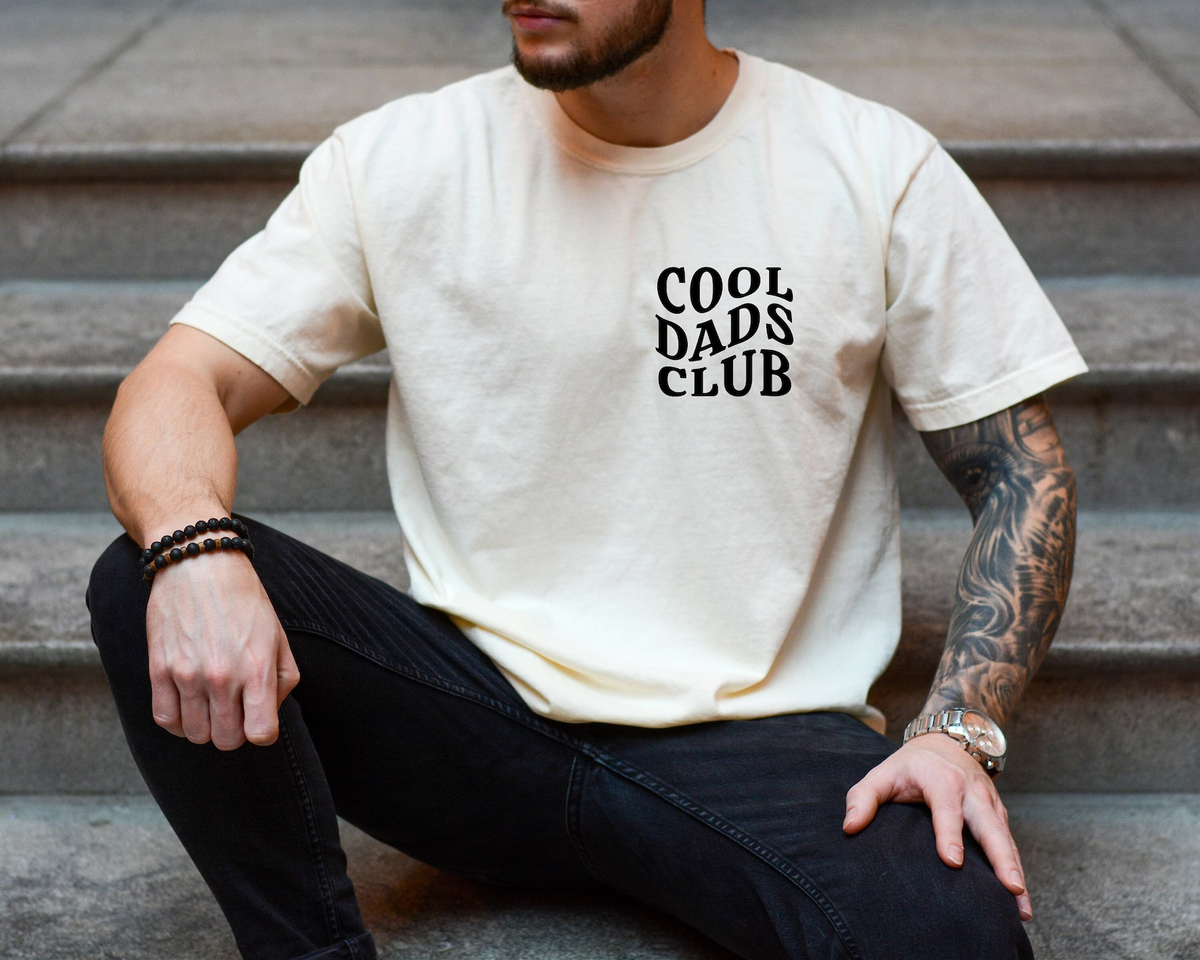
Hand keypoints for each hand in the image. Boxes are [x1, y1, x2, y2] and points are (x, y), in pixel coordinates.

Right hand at [145, 549, 299, 749]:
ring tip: (210, 703)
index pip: (262, 734)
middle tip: (233, 709)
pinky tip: (187, 704)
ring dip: (205, 726)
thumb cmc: (245, 601)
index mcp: (257, 669)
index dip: (262, 731)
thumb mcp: (278, 637)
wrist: (200, 565)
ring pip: (195, 735)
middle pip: (226, 741)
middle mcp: (222, 677)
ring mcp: (187, 676)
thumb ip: (281, 680)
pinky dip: (178, 721)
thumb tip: (268, 713)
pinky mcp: (158, 670)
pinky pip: (165, 720)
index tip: (257, 718)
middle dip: (233, 732)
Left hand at [843, 733, 1031, 919]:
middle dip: (1001, 857)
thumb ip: (863, 798)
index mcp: (941, 779)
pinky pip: (1010, 843)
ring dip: (1015, 870)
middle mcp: (970, 790)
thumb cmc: (909, 766)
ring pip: (1005, 837)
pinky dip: (1018, 870)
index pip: (946, 808)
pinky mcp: (999, 814)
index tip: (953, 862)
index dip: (949, 834)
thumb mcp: (882, 774)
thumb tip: (850, 827)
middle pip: (989, 825)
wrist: (946, 742)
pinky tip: (1021, 902)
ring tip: (1022, 907)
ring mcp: (989, 802)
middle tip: (1011, 888)